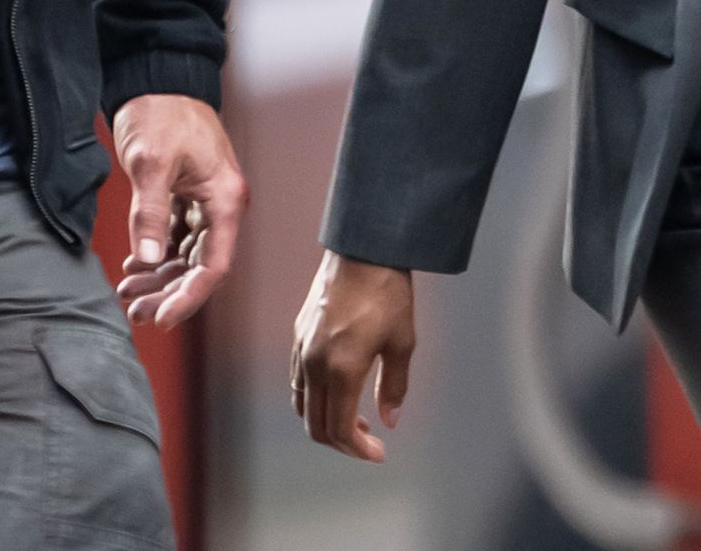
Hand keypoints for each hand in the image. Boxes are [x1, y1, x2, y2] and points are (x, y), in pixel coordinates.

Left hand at [106, 94, 247, 329]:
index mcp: (224, 200)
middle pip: (199, 268)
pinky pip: (176, 239)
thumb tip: (148, 259)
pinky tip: (133, 266)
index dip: (187, 298)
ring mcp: (205, 202)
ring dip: (159, 278)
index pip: (212, 267)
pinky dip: (156, 255)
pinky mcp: (188, 196)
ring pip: (186, 256)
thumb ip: (150, 212)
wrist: (157, 77)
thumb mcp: (151, 162)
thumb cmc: (160, 112)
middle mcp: (221, 205)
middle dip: (168, 293)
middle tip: (134, 311)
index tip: (160, 318)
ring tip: (127, 293)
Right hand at [290, 254, 415, 461]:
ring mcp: (302, 348)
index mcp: (340, 370)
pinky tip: (337, 390)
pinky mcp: (299, 334)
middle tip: (367, 442)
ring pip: (303, 404)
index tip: (377, 453)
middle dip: (341, 441)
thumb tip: (390, 419)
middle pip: (315, 424)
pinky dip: (314, 398)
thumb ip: (394, 386)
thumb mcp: (402, 342)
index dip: (357, 449)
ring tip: (355, 417)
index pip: (338, 429)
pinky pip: (299, 380)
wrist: (363, 249)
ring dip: (325, 420)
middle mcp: (314, 363)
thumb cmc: (386, 291)